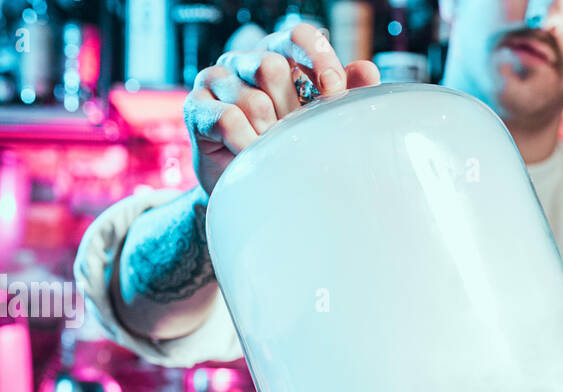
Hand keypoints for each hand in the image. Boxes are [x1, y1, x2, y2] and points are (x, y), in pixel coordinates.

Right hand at [184, 22, 380, 193]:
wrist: (244, 187)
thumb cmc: (283, 146)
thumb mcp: (317, 120)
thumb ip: (342, 95)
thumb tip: (366, 71)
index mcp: (277, 54)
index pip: (297, 34)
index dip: (317, 58)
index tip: (333, 90)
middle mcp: (243, 61)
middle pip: (272, 67)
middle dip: (290, 109)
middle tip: (292, 135)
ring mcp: (216, 80)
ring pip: (253, 99)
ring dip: (268, 133)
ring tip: (269, 149)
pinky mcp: (195, 107)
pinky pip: (228, 120)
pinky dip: (247, 143)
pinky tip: (249, 155)